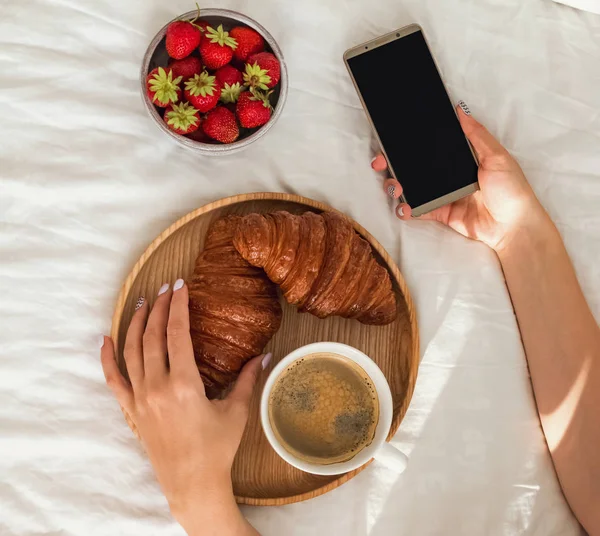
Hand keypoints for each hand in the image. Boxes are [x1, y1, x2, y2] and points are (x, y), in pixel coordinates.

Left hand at [100, 281, 265, 534]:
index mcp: (184, 384)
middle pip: (153, 336)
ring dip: (136, 324)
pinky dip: (107, 357)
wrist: (192, 482)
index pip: (177, 333)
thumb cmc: (217, 448)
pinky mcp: (131, 410)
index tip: (180, 286)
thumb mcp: (237, 411)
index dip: (178, 306)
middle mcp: (157, 387)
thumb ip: (248, 379)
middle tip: (166, 289)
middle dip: (158, 308)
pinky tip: (106, 338)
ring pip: (132, 351)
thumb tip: (265, 355)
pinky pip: (113, 379)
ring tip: (142, 302)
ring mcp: (140, 398)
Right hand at [372, 103, 548, 250]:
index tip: (392, 139)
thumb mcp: (496, 156)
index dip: (410, 143)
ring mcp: (442, 195)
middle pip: (414, 166)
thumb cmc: (511, 189)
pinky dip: (407, 209)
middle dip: (393, 164)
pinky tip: (404, 207)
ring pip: (412, 187)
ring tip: (394, 186)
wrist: (513, 226)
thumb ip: (476, 135)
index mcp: (461, 158)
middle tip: (380, 164)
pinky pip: (419, 210)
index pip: (430, 147)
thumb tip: (460, 109)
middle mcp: (448, 175)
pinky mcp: (440, 213)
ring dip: (397, 186)